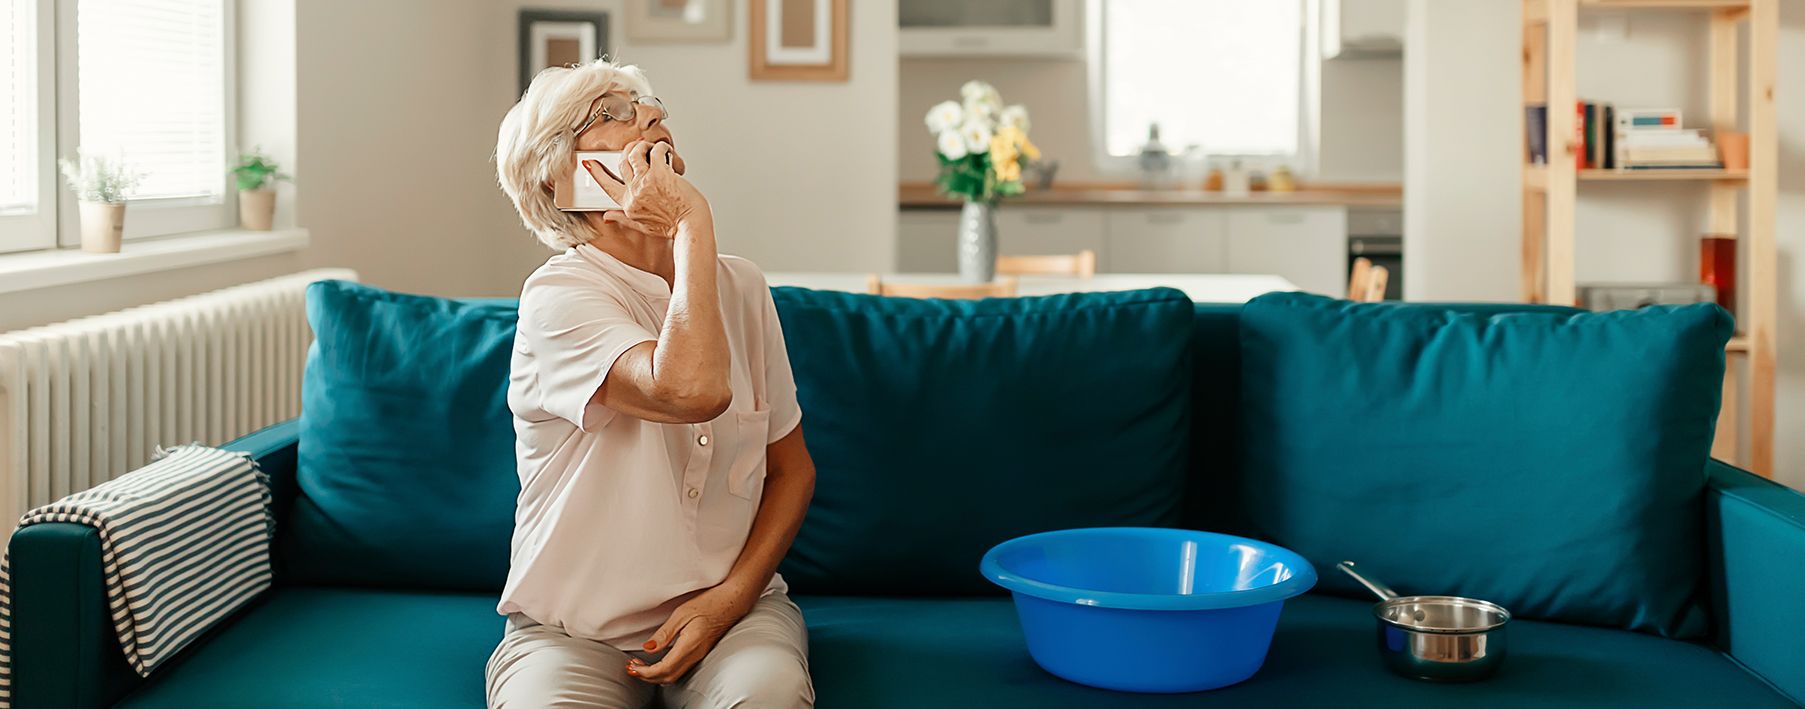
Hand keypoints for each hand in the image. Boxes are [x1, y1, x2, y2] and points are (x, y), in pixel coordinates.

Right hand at [584, 140, 709, 239]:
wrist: (690, 226)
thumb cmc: (672, 226)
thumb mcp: (642, 226)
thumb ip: (622, 219)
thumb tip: (607, 216)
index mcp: (628, 204)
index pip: (606, 185)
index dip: (597, 172)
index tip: (590, 163)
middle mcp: (634, 192)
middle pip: (621, 163)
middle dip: (628, 151)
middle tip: (636, 148)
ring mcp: (646, 182)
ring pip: (634, 153)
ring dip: (642, 146)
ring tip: (651, 148)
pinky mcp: (660, 174)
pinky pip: (656, 151)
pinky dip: (661, 147)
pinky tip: (666, 151)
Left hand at [625, 581, 757, 684]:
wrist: (733, 602)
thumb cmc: (710, 603)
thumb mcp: (682, 613)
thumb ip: (664, 634)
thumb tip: (648, 649)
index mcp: (690, 645)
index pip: (664, 669)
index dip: (645, 672)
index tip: (633, 667)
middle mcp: (695, 655)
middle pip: (668, 678)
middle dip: (647, 677)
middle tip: (632, 667)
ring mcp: (699, 655)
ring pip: (674, 676)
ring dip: (655, 675)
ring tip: (641, 666)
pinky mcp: (700, 653)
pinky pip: (680, 669)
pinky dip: (665, 670)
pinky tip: (657, 662)